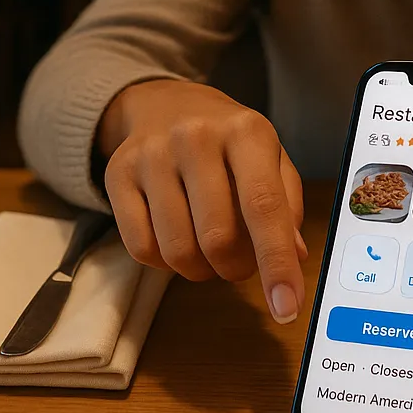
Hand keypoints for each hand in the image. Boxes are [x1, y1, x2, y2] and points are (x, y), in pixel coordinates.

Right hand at [97, 79, 308, 323]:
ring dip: (200, 270)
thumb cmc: (228, 141)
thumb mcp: (270, 157)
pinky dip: (164, 263)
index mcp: (245, 131)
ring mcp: (151, 154)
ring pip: (178, 251)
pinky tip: (176, 238)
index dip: (277, 263)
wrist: (164, 104)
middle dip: (236, 269)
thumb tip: (295, 256)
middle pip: (217, 239)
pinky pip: (141, 249)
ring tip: (208, 250)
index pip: (263, 206)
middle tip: (240, 262)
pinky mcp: (117, 173)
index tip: (286, 308)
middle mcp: (195, 136)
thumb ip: (286, 204)